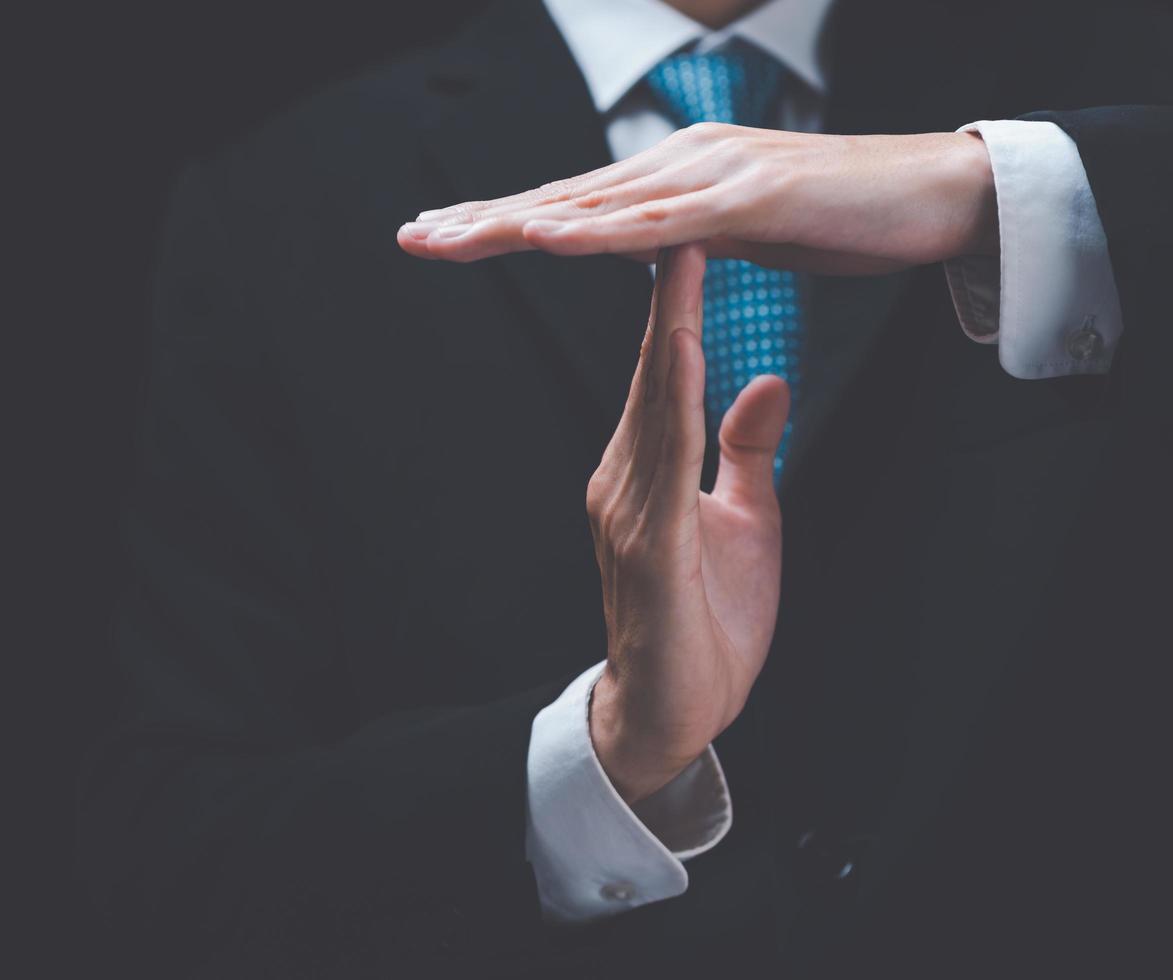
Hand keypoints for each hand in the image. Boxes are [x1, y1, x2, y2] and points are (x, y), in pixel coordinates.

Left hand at [397, 125, 996, 274]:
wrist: (938, 195)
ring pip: (595, 206)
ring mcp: (713, 177)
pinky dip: (598, 232)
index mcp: (677, 180)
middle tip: (412, 236)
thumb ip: (689, 238)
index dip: (504, 221)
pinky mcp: (750, 199)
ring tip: (450, 238)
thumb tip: (643, 251)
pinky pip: (660, 224)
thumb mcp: (747, 232)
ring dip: (517, 224)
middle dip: (484, 220)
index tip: (444, 237)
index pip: (574, 205)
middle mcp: (681, 167)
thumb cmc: (846, 217)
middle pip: (565, 199)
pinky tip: (545, 239)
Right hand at [585, 245, 789, 804]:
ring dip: (663, 329)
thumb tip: (765, 379)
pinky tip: (678, 355)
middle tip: (678, 210)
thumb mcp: (745, 523)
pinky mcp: (645, 551)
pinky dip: (668, 403)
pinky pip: (660, 464)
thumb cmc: (705, 623)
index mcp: (642, 473)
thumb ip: (745, 453)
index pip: (659, 375)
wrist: (674, 715)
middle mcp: (622, 482)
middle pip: (645, 375)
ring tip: (679, 259)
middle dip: (664, 294)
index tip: (694, 236)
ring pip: (646, 406)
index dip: (676, 305)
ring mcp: (626, 514)